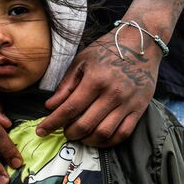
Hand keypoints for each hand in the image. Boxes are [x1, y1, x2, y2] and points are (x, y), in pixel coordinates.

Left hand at [37, 29, 161, 146]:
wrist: (141, 43)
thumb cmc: (107, 50)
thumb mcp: (81, 61)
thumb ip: (65, 86)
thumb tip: (50, 107)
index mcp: (95, 80)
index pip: (69, 108)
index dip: (53, 123)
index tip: (42, 131)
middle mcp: (112, 93)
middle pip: (85, 124)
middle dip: (69, 133)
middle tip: (63, 131)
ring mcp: (127, 103)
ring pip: (103, 133)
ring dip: (87, 140)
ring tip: (79, 135)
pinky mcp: (139, 109)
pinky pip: (123, 134)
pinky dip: (108, 141)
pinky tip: (97, 137)